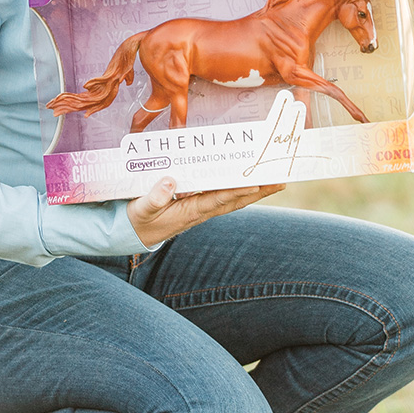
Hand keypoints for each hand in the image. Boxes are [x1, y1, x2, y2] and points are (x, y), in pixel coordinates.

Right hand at [127, 177, 284, 248]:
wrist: (132, 233)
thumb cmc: (137, 219)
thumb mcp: (140, 209)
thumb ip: (154, 197)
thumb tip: (170, 181)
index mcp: (189, 212)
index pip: (218, 200)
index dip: (238, 191)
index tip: (257, 182)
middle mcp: (201, 211)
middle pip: (235, 200)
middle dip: (258, 190)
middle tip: (281, 180)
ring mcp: (201, 208)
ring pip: (233, 198)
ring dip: (255, 190)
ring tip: (275, 180)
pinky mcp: (198, 205)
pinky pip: (223, 195)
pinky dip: (239, 189)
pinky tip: (250, 182)